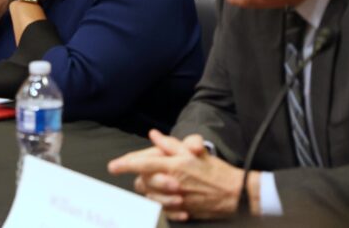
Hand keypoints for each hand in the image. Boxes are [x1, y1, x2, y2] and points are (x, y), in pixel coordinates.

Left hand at [107, 130, 245, 220]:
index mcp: (174, 166)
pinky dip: (163, 206)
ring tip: (161, 186)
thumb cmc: (216, 170)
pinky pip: (163, 211)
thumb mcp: (195, 152)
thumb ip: (171, 145)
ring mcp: (176, 200)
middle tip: (146, 173)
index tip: (113, 166)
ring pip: (150, 198)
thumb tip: (154, 135)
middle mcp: (172, 183)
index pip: (142, 164)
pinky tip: (171, 200)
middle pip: (143, 183)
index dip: (125, 164)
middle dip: (141, 178)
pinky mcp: (182, 213)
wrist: (236, 194)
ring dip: (151, 192)